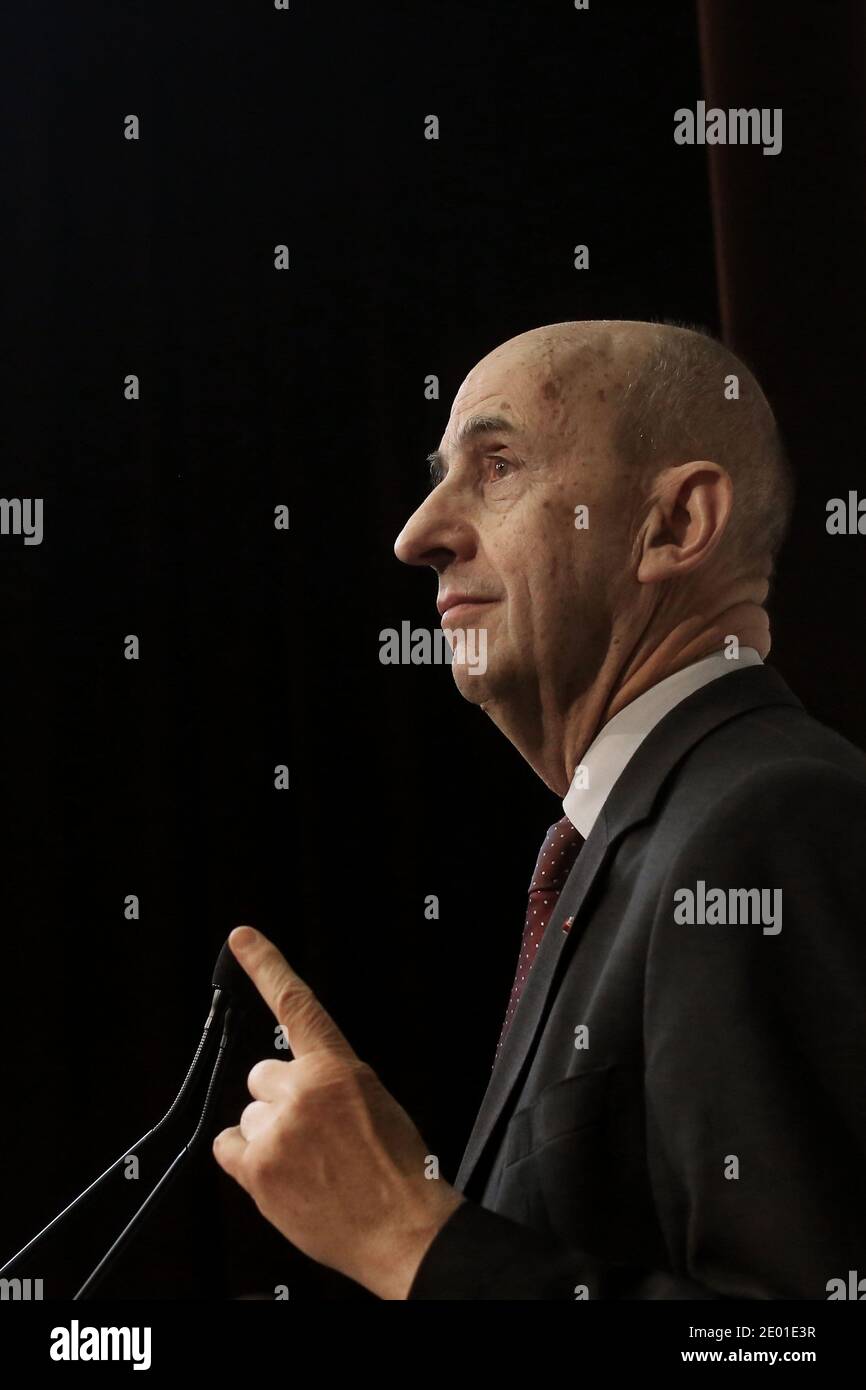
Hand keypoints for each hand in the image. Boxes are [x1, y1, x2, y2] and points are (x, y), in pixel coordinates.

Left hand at [212, 926, 464, 1298]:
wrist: (403, 1230)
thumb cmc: (398, 1171)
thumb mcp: (375, 1102)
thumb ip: (332, 1082)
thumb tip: (302, 1082)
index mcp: (339, 1068)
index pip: (296, 1003)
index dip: (266, 964)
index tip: (241, 937)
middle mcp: (303, 1091)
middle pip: (262, 1076)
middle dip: (280, 1099)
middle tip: (313, 1133)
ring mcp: (277, 1130)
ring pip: (249, 1114)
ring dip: (269, 1135)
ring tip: (307, 1163)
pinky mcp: (258, 1169)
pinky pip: (228, 1146)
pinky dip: (246, 1160)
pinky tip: (279, 1173)